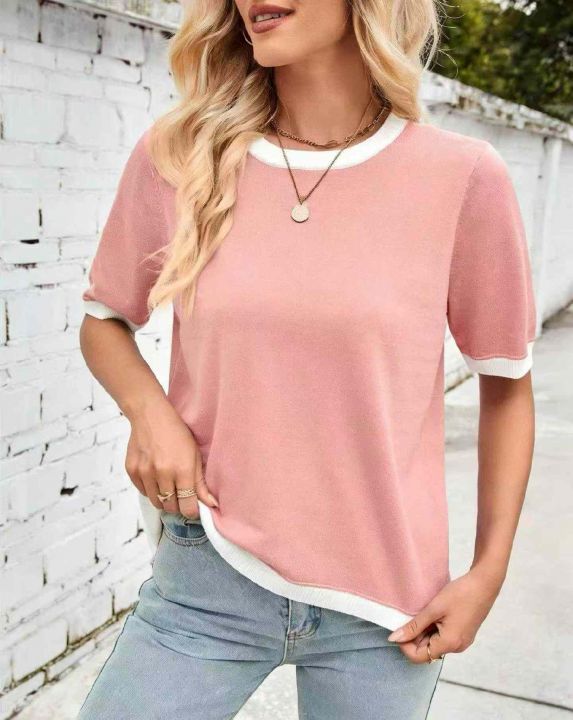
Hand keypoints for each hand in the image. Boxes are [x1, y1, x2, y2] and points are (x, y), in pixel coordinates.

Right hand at [124, 397, 218, 518]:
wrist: (150, 415)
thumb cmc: (177, 432)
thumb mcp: (195, 455)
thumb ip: (201, 483)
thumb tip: (212, 504)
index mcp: (182, 470)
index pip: (187, 506)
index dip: (191, 511)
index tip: (193, 508)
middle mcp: (162, 474)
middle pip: (171, 507)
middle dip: (178, 505)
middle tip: (181, 495)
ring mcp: (145, 473)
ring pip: (156, 502)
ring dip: (164, 499)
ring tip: (169, 485)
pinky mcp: (132, 471)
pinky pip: (143, 492)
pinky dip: (151, 490)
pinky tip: (156, 477)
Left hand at [386, 565, 503, 663]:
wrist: (484, 584)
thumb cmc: (460, 594)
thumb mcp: (433, 609)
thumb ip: (414, 626)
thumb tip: (394, 638)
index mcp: (449, 644)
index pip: (418, 657)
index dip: (405, 645)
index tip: (399, 627)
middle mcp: (456, 648)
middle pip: (426, 651)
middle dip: (414, 636)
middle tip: (411, 616)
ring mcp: (461, 642)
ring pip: (434, 644)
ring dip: (424, 632)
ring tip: (424, 612)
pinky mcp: (463, 635)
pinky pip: (443, 638)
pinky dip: (433, 629)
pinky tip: (433, 613)